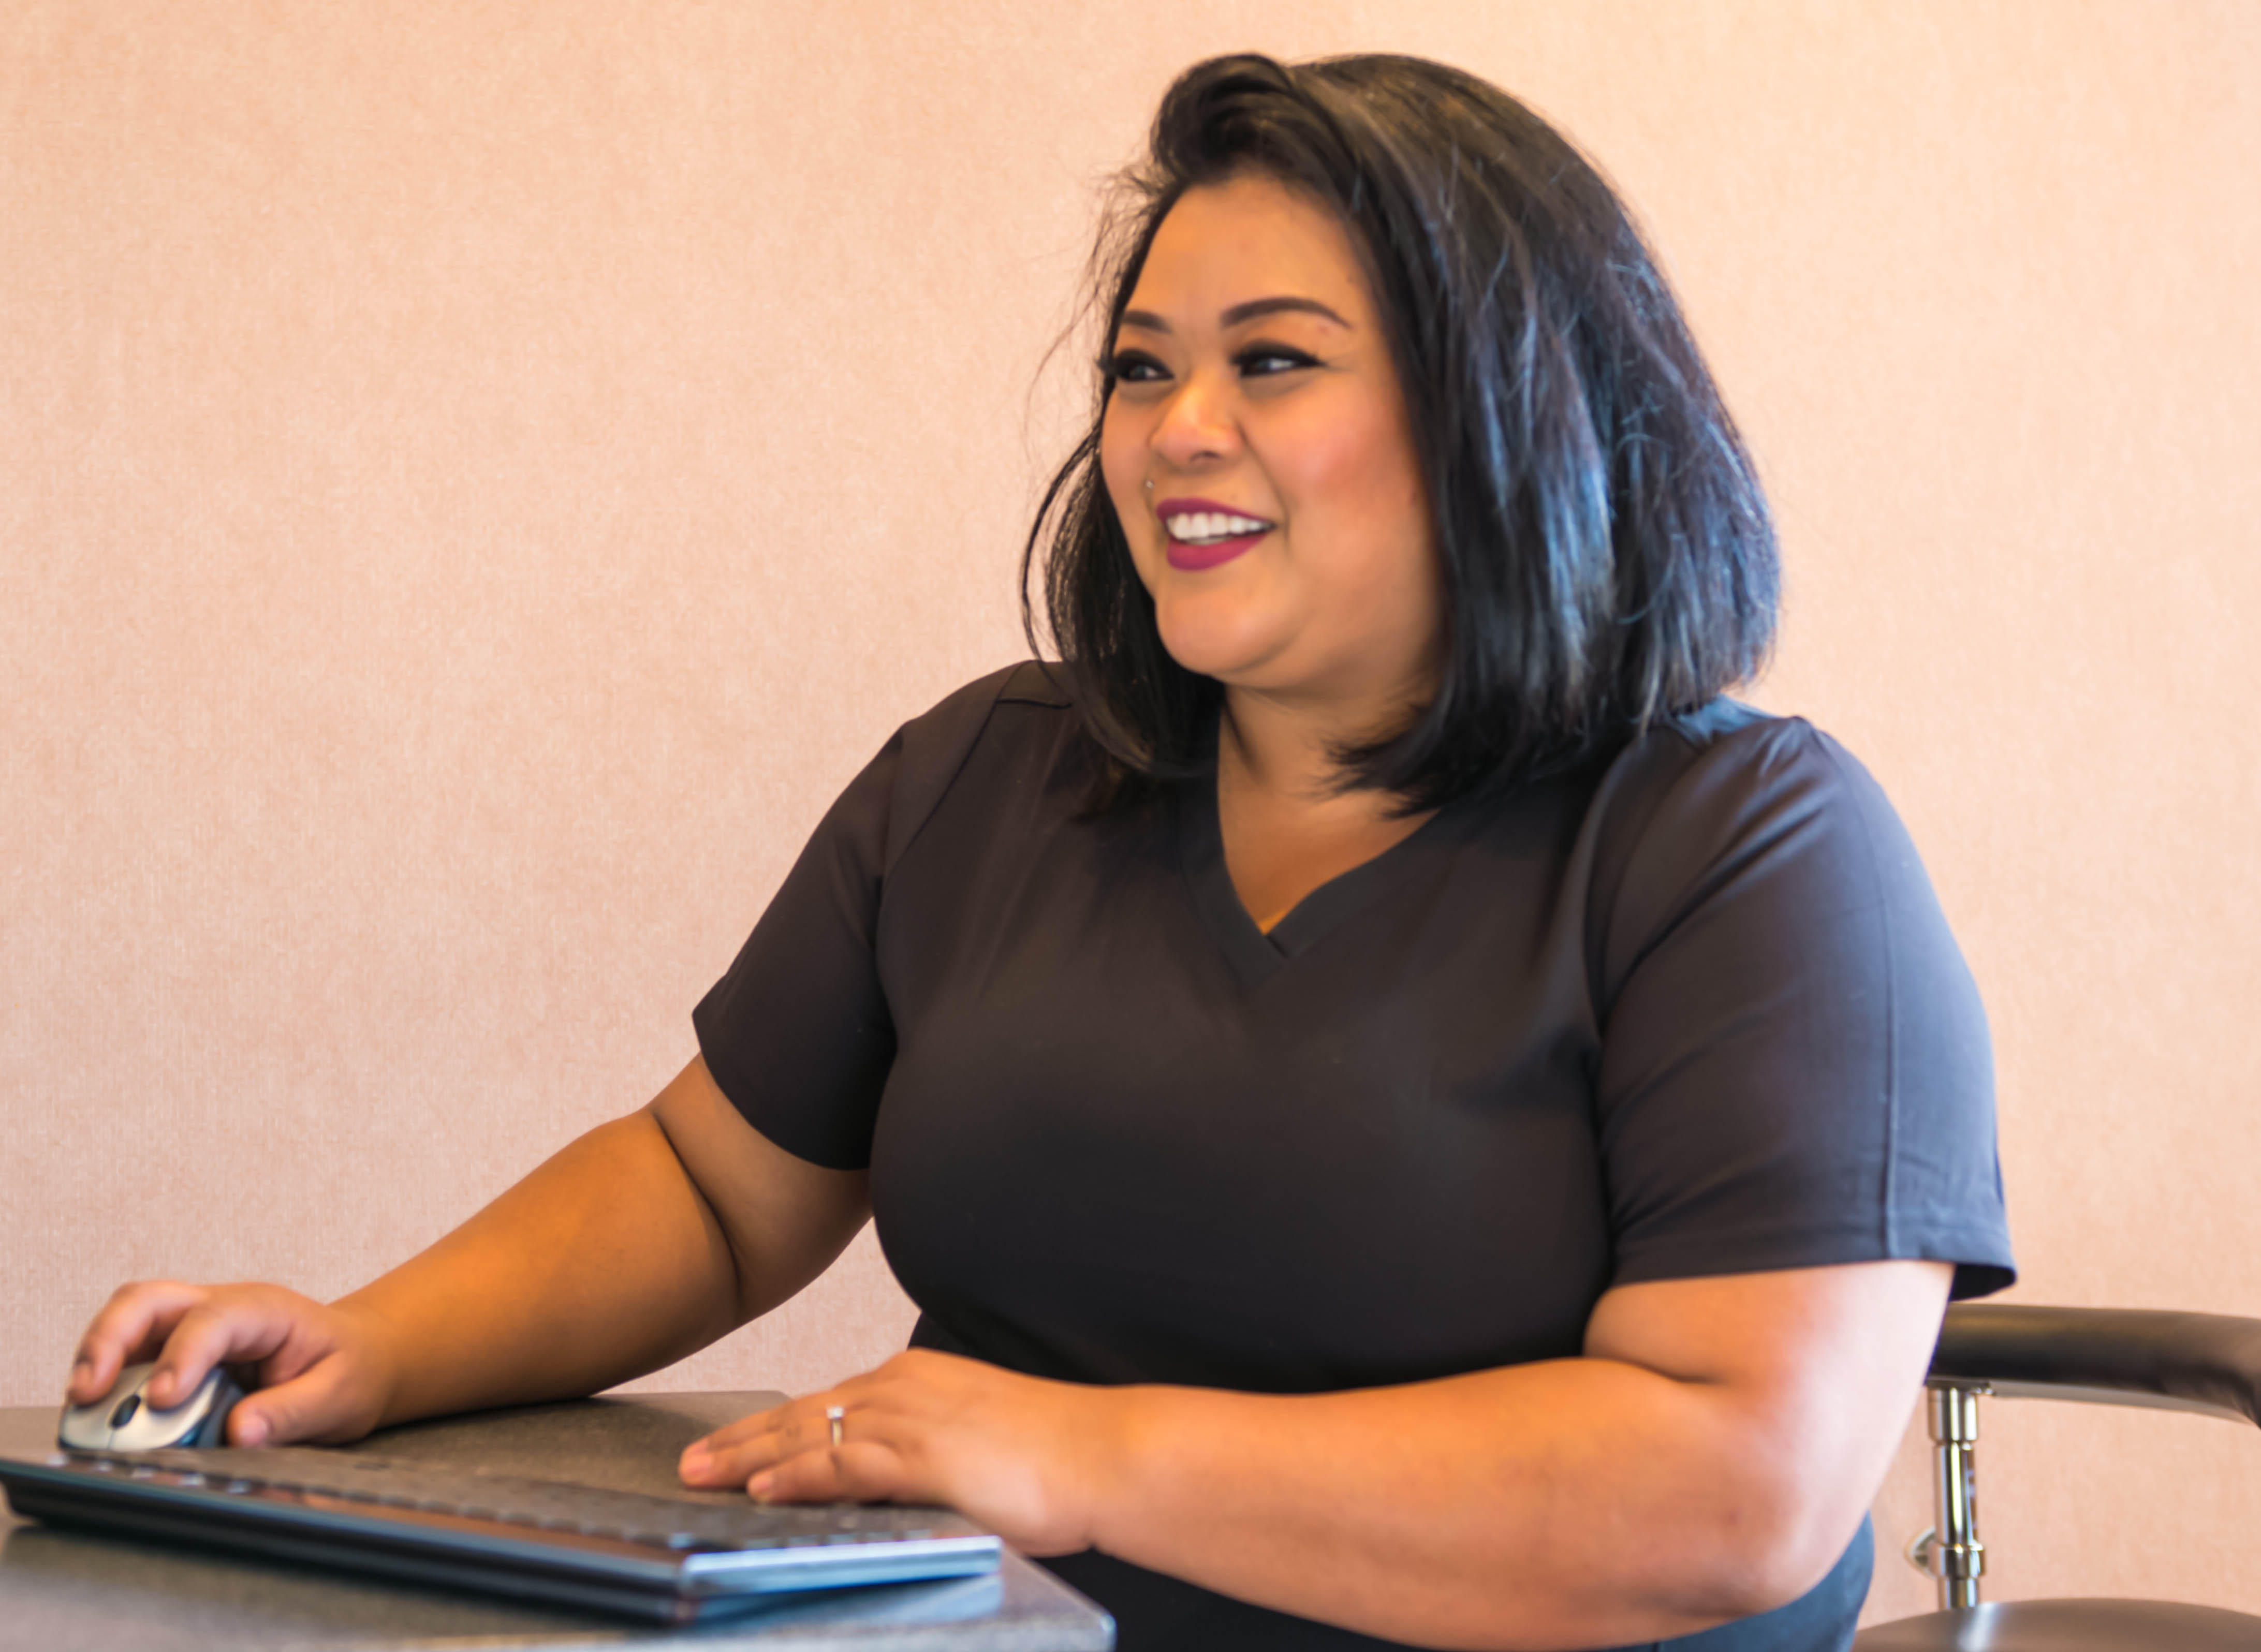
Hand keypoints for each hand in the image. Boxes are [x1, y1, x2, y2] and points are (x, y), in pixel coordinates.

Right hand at [68, 1280, 401, 1447]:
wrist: (354, 1359)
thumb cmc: (346, 1370)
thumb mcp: (339, 1396)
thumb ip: (293, 1413)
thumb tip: (242, 1432)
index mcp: (264, 1310)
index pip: (212, 1319)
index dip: (182, 1356)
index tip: (163, 1399)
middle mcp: (218, 1309)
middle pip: (148, 1302)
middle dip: (108, 1340)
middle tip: (87, 1393)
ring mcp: (188, 1329)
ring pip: (127, 1323)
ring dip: (96, 1360)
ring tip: (80, 1409)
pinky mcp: (171, 1355)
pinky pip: (128, 1358)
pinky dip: (106, 1383)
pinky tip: (95, 1415)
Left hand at [675, 1349, 1124, 1556]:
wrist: (1105, 1455)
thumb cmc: (1055, 1459)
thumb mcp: (974, 1450)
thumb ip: (924, 1462)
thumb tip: (889, 1491)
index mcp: (920, 1381)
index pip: (828, 1403)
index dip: (774, 1425)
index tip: (735, 1444)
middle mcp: (907, 1387)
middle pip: (805, 1411)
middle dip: (743, 1437)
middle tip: (692, 1460)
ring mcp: (913, 1417)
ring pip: (811, 1432)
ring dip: (750, 1455)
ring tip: (703, 1476)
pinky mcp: (924, 1453)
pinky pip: (844, 1463)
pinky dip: (797, 1474)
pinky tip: (763, 1487)